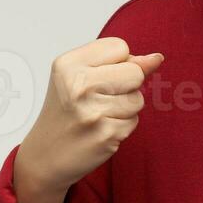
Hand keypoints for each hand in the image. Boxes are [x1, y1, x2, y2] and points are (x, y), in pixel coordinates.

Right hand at [13, 38, 163, 202]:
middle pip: (135, 72)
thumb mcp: (81, 76)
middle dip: (126, 85)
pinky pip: (134, 121)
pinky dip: (122, 126)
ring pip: (138, 99)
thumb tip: (157, 58)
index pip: (120, 47)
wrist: (45, 156)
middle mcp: (78, 86)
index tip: (96, 78)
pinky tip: (100, 130)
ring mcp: (93, 112)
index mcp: (68, 64)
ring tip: (99, 115)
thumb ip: (121, 63)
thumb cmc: (66, 112)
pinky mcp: (106, 134)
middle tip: (99, 99)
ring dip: (125, 108)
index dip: (116, 63)